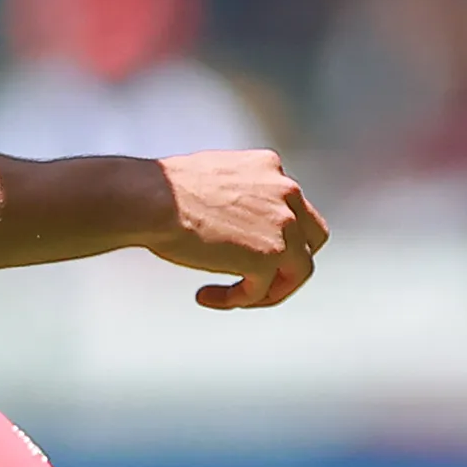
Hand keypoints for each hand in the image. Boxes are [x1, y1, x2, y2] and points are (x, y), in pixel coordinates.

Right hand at [146, 149, 328, 310]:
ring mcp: (285, 224)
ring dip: (268, 290)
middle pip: (313, 237)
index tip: (248, 249)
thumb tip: (233, 225)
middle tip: (259, 280)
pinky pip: (262, 290)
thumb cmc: (163, 192)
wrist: (153, 199)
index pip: (294, 206)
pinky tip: (204, 295)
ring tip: (234, 298)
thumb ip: (236, 196)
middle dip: (291, 262)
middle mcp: (287, 191)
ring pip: (299, 270)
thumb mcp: (212, 179)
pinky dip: (236, 299)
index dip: (279, 233)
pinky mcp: (272, 255)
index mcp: (270, 167)